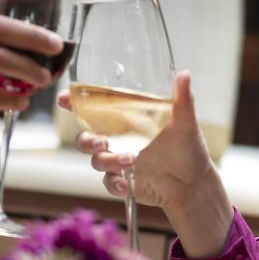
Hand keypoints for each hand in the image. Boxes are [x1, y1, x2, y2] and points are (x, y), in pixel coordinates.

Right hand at [61, 71, 232, 256]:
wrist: (194, 183)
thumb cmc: (188, 148)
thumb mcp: (186, 123)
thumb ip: (182, 100)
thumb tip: (184, 74)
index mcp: (127, 119)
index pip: (95, 108)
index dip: (75, 102)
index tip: (64, 98)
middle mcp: (118, 139)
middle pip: (85, 137)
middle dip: (87, 139)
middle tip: (103, 142)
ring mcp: (118, 161)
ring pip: (96, 160)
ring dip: (108, 160)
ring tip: (131, 160)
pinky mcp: (122, 182)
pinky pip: (107, 183)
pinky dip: (113, 183)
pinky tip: (125, 185)